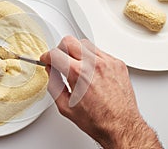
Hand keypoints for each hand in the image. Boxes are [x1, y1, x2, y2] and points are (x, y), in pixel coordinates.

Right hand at [41, 36, 161, 148]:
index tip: (46, 60)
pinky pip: (99, 51)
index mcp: (79, 73)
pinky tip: (90, 70)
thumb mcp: (65, 106)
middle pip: (69, 41)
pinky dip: (91, 57)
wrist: (121, 126)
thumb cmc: (97, 120)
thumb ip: (54, 84)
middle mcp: (94, 64)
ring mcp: (108, 62)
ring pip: (84, 43)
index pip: (55, 53)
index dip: (46, 57)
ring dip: (76, 51)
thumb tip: (51, 71)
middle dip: (59, 49)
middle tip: (59, 60)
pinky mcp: (117, 63)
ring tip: (75, 65)